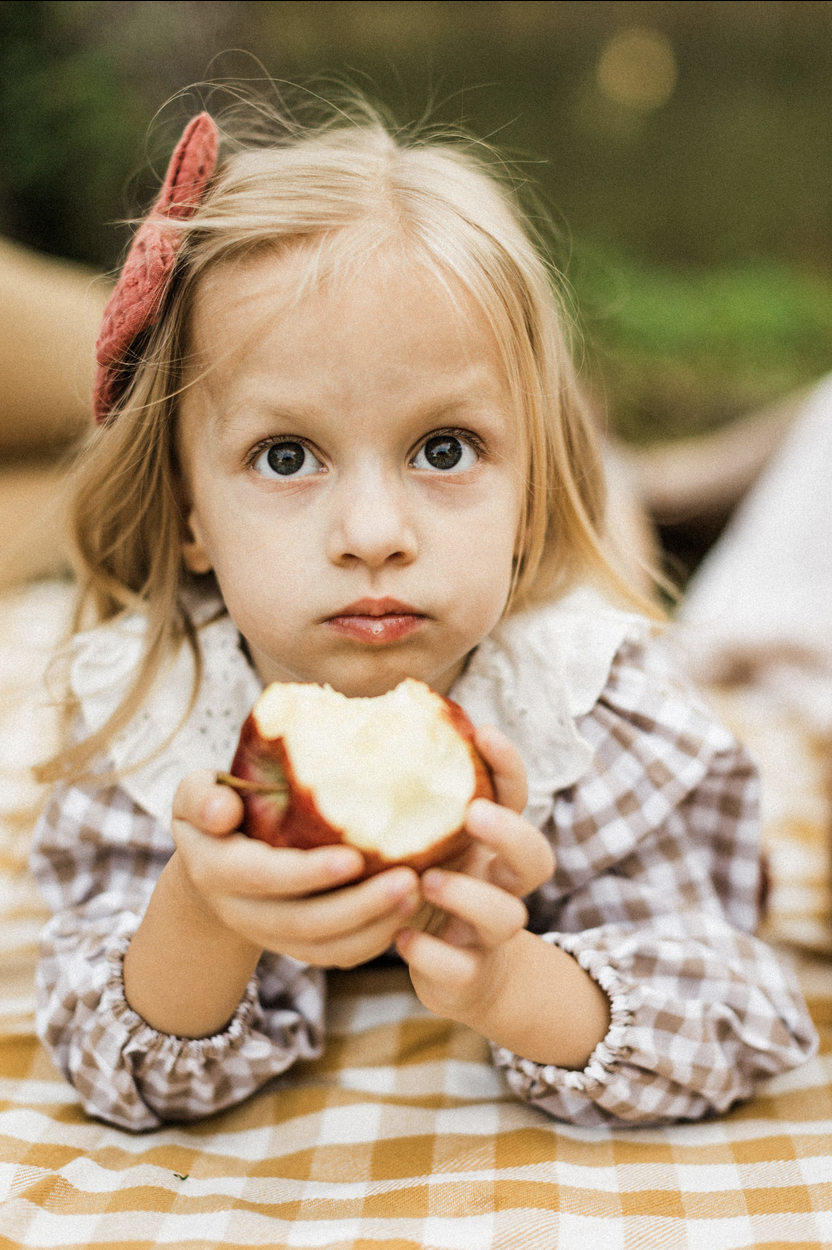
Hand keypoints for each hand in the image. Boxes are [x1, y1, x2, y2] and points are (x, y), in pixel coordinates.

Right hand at [171, 770, 423, 968]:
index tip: (355, 857)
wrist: (213, 863)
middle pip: (305, 923)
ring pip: (326, 948)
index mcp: (218, 871)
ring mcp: (272, 935)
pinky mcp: (297, 945)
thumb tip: (222, 811)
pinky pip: (338, 955)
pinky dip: (374, 940)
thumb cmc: (216, 812)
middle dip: (360, 906)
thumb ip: (201, 798)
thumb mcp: (195, 796)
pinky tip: (408, 910)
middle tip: (410, 879)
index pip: (264, 878)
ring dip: (376, 927)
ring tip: (418, 893)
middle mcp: (244, 912)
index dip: (308, 874)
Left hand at [396, 724, 554, 1024]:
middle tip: (473, 814)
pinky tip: (402, 938)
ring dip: (470, 896)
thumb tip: (361, 725)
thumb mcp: (426, 845)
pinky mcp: (468, 976)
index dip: (509, 766)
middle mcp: (502, 886)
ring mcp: (489, 934)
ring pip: (506, 917)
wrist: (463, 978)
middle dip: (510, 833)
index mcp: (493, 847)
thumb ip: (410, 804)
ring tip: (428, 881)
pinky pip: (462, 968)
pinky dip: (432, 954)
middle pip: (536, 858)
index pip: (516, 799)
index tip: (484, 732)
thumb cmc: (433, 890)